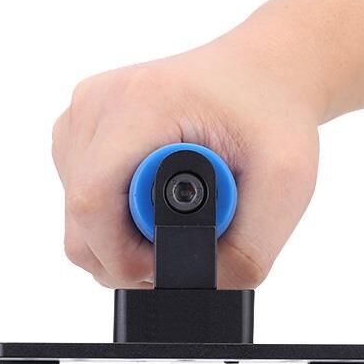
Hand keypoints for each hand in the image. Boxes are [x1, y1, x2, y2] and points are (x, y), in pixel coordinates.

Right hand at [52, 35, 321, 288]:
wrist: (263, 74)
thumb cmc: (273, 116)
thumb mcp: (285, 186)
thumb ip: (248, 251)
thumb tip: (200, 289)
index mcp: (138, 105)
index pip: (93, 206)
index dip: (126, 257)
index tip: (170, 259)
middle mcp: (95, 106)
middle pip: (80, 225)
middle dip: (127, 256)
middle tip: (182, 242)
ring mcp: (80, 119)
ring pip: (78, 223)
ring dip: (124, 240)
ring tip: (176, 213)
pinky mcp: (78, 135)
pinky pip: (82, 206)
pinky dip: (117, 221)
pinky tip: (156, 199)